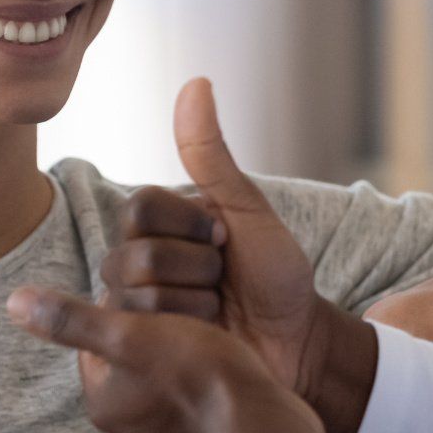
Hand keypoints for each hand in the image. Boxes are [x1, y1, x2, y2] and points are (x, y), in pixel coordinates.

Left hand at [7, 287, 325, 432]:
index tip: (154, 289)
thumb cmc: (201, 373)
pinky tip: (229, 362)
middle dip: (154, 331)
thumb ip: (74, 318)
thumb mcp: (132, 333)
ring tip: (211, 329)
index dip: (125, 305)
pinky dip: (207, 381)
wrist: (267, 427)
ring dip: (182, 355)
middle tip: (186, 306)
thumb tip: (14, 302)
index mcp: (105, 405)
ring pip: (165, 381)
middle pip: (133, 361)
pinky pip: (196, 402)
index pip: (99, 340)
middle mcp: (131, 432)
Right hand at [100, 79, 376, 432]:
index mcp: (159, 225)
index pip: (141, 208)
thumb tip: (196, 81)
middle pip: (137, 257)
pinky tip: (207, 336)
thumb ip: (212, 155)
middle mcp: (137, 262)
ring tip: (218, 311)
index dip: (191, 225)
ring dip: (195, 306)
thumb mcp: (249, 210)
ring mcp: (136, 310)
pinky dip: (188, 333)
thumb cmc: (277, 274)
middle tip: (224, 278)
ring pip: (139, 300)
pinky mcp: (140, 351)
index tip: (225, 237)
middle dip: (198, 270)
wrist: (297, 341)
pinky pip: (143, 336)